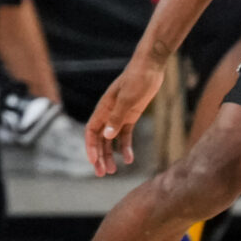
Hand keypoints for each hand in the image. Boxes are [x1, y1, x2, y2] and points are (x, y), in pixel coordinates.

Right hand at [83, 51, 166, 175]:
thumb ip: (117, 118)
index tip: (94, 162)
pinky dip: (125, 147)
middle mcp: (108, 113)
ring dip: (110, 154)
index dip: (90, 147)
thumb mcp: (128, 100)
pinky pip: (125, 134)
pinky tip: (129, 159)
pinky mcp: (131, 115)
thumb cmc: (137, 80)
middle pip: (99, 139)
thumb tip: (107, 136)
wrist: (150, 67)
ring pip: (110, 139)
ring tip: (113, 171)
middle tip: (102, 173)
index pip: (91, 132)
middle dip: (99, 156)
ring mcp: (119, 115)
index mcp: (104, 108)